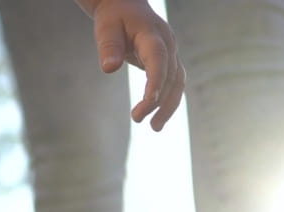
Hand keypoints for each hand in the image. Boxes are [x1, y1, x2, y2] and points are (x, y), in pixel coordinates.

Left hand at [78, 0, 184, 130]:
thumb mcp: (106, 27)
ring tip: (154, 127)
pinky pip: (173, 82)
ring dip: (168, 106)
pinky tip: (157, 116)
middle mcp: (167, 43)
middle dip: (158, 100)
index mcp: (152, 34)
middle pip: (171, 75)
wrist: (125, 5)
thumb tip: (109, 69)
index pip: (158, 60)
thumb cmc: (113, 17)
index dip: (156, 82)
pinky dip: (167, 100)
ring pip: (177, 82)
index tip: (148, 104)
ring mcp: (170, 52)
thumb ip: (108, 46)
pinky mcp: (168, 61)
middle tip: (137, 119)